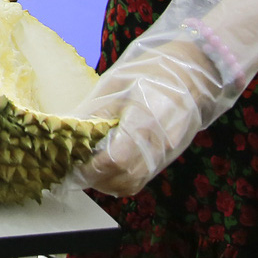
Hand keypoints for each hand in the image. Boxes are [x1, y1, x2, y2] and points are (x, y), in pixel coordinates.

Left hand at [73, 35, 217, 195]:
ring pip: (131, 184)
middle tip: (74, 166)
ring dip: (106, 182)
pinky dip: (120, 180)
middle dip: (94, 177)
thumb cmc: (151, 73)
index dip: (91, 166)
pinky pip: (140, 179)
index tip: (72, 161)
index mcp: (146, 121)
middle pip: (123, 177)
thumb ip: (94, 110)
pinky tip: (105, 167)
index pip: (116, 159)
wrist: (190, 75)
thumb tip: (67, 130)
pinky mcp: (166, 158)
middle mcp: (159, 144)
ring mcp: (165, 154)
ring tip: (87, 167)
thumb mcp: (116, 84)